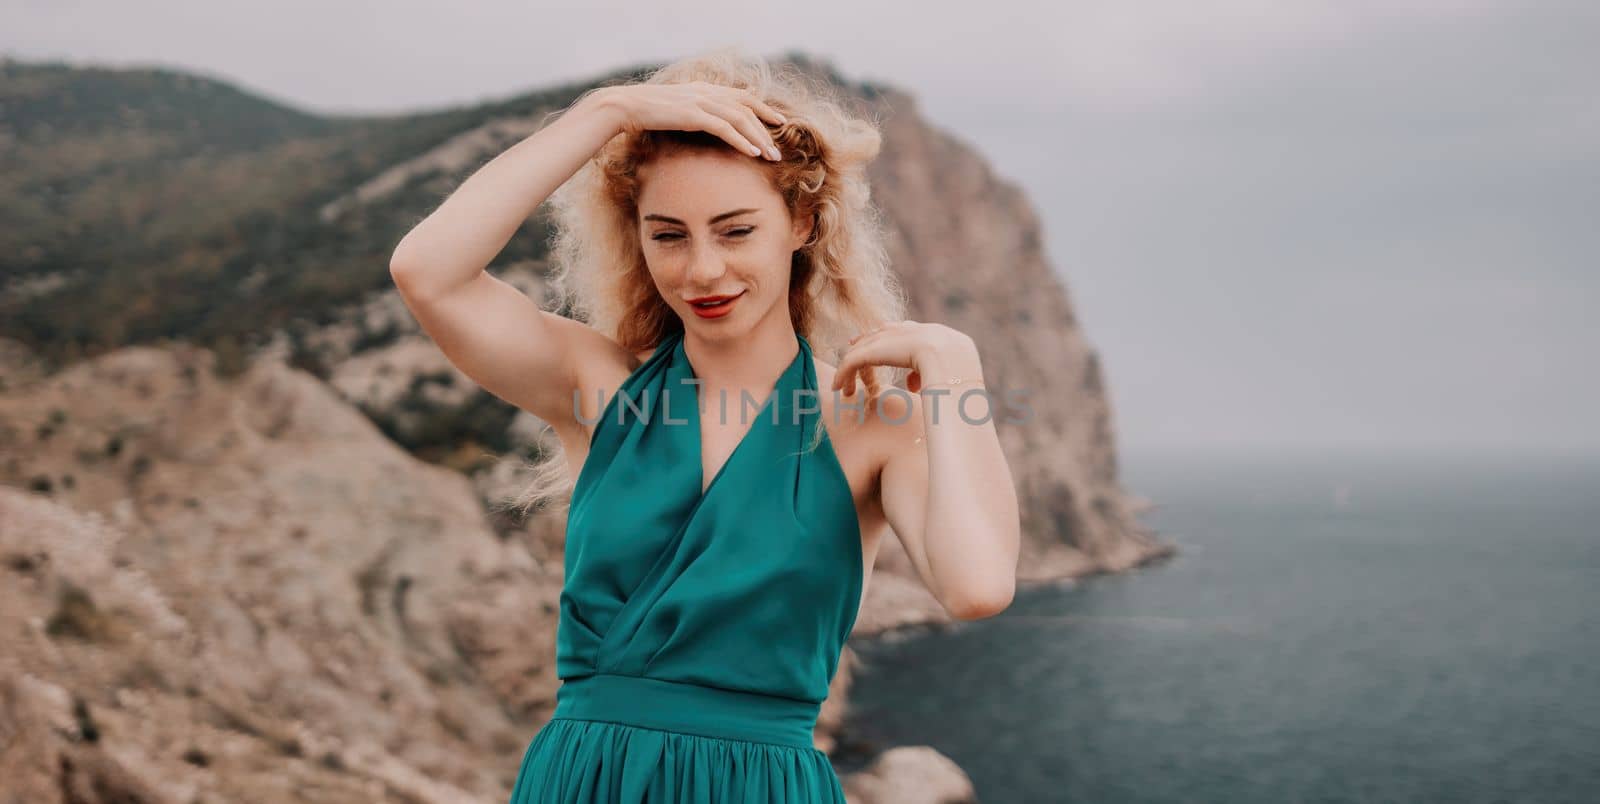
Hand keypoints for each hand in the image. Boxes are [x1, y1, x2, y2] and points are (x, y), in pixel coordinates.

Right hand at [594, 82, 786, 161]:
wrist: (627, 106)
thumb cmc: (648, 111)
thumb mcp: (677, 108)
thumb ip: (696, 111)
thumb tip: (707, 125)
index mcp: (705, 89)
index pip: (743, 96)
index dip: (764, 109)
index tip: (779, 122)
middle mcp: (707, 92)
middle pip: (748, 108)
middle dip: (766, 130)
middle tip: (778, 151)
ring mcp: (701, 102)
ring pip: (741, 119)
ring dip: (759, 139)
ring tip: (771, 157)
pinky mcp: (694, 114)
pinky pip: (725, 128)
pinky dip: (741, 141)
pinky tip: (752, 153)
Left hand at [831, 321, 983, 396]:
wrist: (957, 372)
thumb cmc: (963, 390)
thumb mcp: (950, 385)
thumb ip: (930, 381)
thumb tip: (911, 384)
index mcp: (941, 337)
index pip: (912, 333)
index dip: (894, 339)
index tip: (884, 347)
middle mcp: (921, 330)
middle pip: (887, 332)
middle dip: (869, 339)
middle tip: (853, 345)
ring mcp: (901, 336)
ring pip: (869, 346)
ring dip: (853, 363)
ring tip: (842, 380)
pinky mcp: (882, 348)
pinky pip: (857, 360)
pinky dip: (845, 373)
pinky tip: (838, 387)